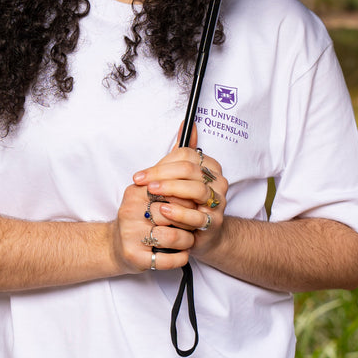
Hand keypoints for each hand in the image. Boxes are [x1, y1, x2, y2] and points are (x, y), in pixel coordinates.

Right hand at [112, 177, 196, 275]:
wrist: (114, 246)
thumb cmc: (136, 221)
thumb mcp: (143, 198)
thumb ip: (164, 189)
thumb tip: (194, 187)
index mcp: (134, 194)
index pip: (170, 191)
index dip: (188, 200)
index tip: (193, 206)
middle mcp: (130, 213)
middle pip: (173, 213)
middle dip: (190, 220)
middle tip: (194, 225)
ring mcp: (131, 236)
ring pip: (173, 236)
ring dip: (188, 240)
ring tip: (188, 240)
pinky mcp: (135, 257)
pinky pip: (167, 260)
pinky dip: (181, 257)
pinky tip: (183, 254)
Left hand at [133, 135, 227, 263]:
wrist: (204, 234)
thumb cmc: (190, 203)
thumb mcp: (183, 178)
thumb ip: (181, 153)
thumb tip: (186, 123)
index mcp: (210, 166)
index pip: (186, 155)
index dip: (161, 164)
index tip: (140, 175)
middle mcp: (218, 182)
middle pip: (189, 170)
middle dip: (161, 175)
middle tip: (142, 182)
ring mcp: (218, 202)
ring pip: (196, 190)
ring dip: (171, 190)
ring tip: (152, 192)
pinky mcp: (214, 222)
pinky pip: (197, 215)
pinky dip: (179, 212)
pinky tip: (164, 210)